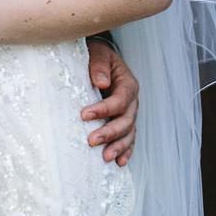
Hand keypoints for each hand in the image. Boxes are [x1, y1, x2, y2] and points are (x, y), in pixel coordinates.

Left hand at [81, 39, 137, 166]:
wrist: (101, 59)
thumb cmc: (98, 55)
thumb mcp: (98, 52)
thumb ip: (99, 64)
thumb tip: (101, 82)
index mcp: (128, 84)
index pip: (120, 100)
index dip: (104, 109)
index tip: (84, 115)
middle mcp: (132, 102)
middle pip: (126, 121)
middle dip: (110, 132)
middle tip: (91, 141)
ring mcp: (129, 114)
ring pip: (128, 133)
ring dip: (118, 147)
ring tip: (106, 157)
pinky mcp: (123, 122)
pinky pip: (128, 139)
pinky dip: (125, 151)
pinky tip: (119, 162)